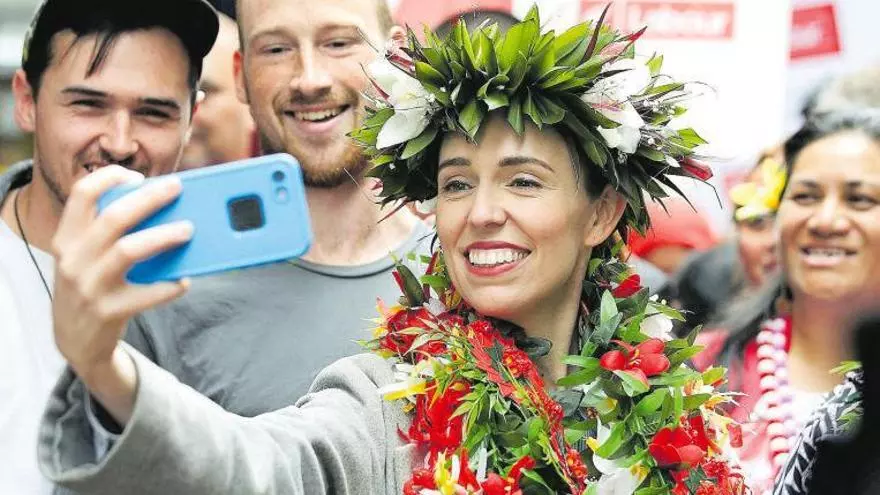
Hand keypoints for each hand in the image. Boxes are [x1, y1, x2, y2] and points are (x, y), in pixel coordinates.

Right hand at [51, 166, 192, 421]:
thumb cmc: (92, 287)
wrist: (74, 341)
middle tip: (177, 188)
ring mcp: (88, 286)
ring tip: (188, 230)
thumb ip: (111, 234)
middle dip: (149, 198)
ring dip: (162, 237)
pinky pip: (146, 294)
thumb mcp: (87, 258)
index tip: (138, 176)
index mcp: (67, 238)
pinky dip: (169, 286)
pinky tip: (183, 281)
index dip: (110, 177)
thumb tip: (165, 208)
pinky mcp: (108, 312)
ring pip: (128, 251)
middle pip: (113, 217)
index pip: (81, 194)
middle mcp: (73, 259)